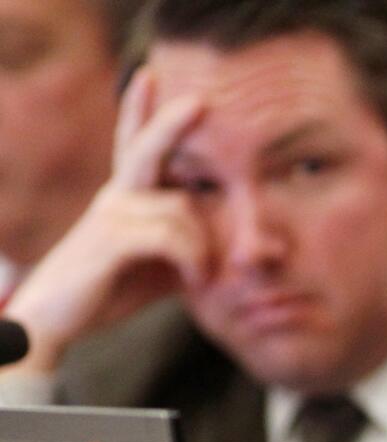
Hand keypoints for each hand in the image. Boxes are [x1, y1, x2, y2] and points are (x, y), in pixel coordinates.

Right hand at [4, 69, 207, 371]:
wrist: (57, 322)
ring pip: (180, 211)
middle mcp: (115, 197)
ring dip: (204, 246)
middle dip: (172, 124)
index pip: (133, 146)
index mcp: (125, 196)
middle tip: (201, 100)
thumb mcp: (158, 265)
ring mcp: (110, 216)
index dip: (140, 111)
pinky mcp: (110, 241)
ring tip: (206, 276)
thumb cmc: (110, 290)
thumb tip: (228, 245)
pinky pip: (170, 237)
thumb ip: (187, 246)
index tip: (148, 74)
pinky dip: (193, 259)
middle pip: (149, 151)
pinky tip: (196, 279)